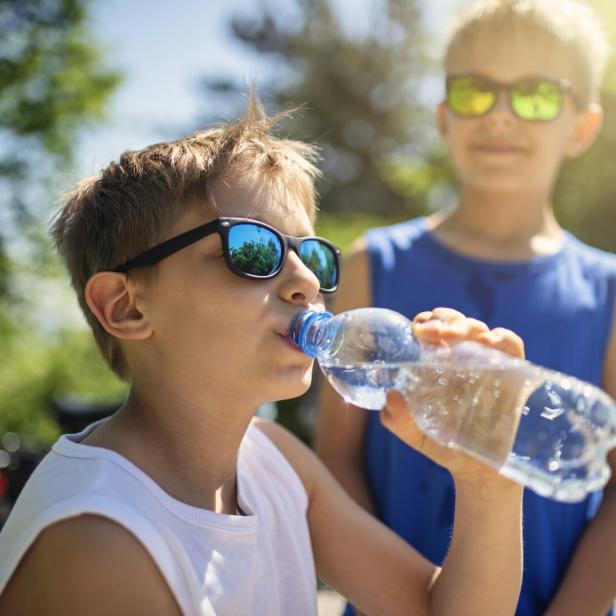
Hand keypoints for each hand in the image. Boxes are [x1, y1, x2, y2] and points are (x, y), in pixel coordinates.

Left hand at [381, 307, 524, 490]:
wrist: (480, 473)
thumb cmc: (445, 446)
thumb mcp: (415, 434)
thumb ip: (398, 418)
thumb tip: (391, 395)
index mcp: (438, 364)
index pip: (431, 328)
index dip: (425, 321)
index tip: (418, 330)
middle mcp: (462, 358)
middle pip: (454, 322)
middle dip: (444, 319)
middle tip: (433, 333)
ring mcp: (488, 364)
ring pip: (479, 329)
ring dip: (466, 325)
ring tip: (454, 336)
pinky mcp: (513, 374)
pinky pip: (511, 345)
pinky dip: (502, 337)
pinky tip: (489, 342)